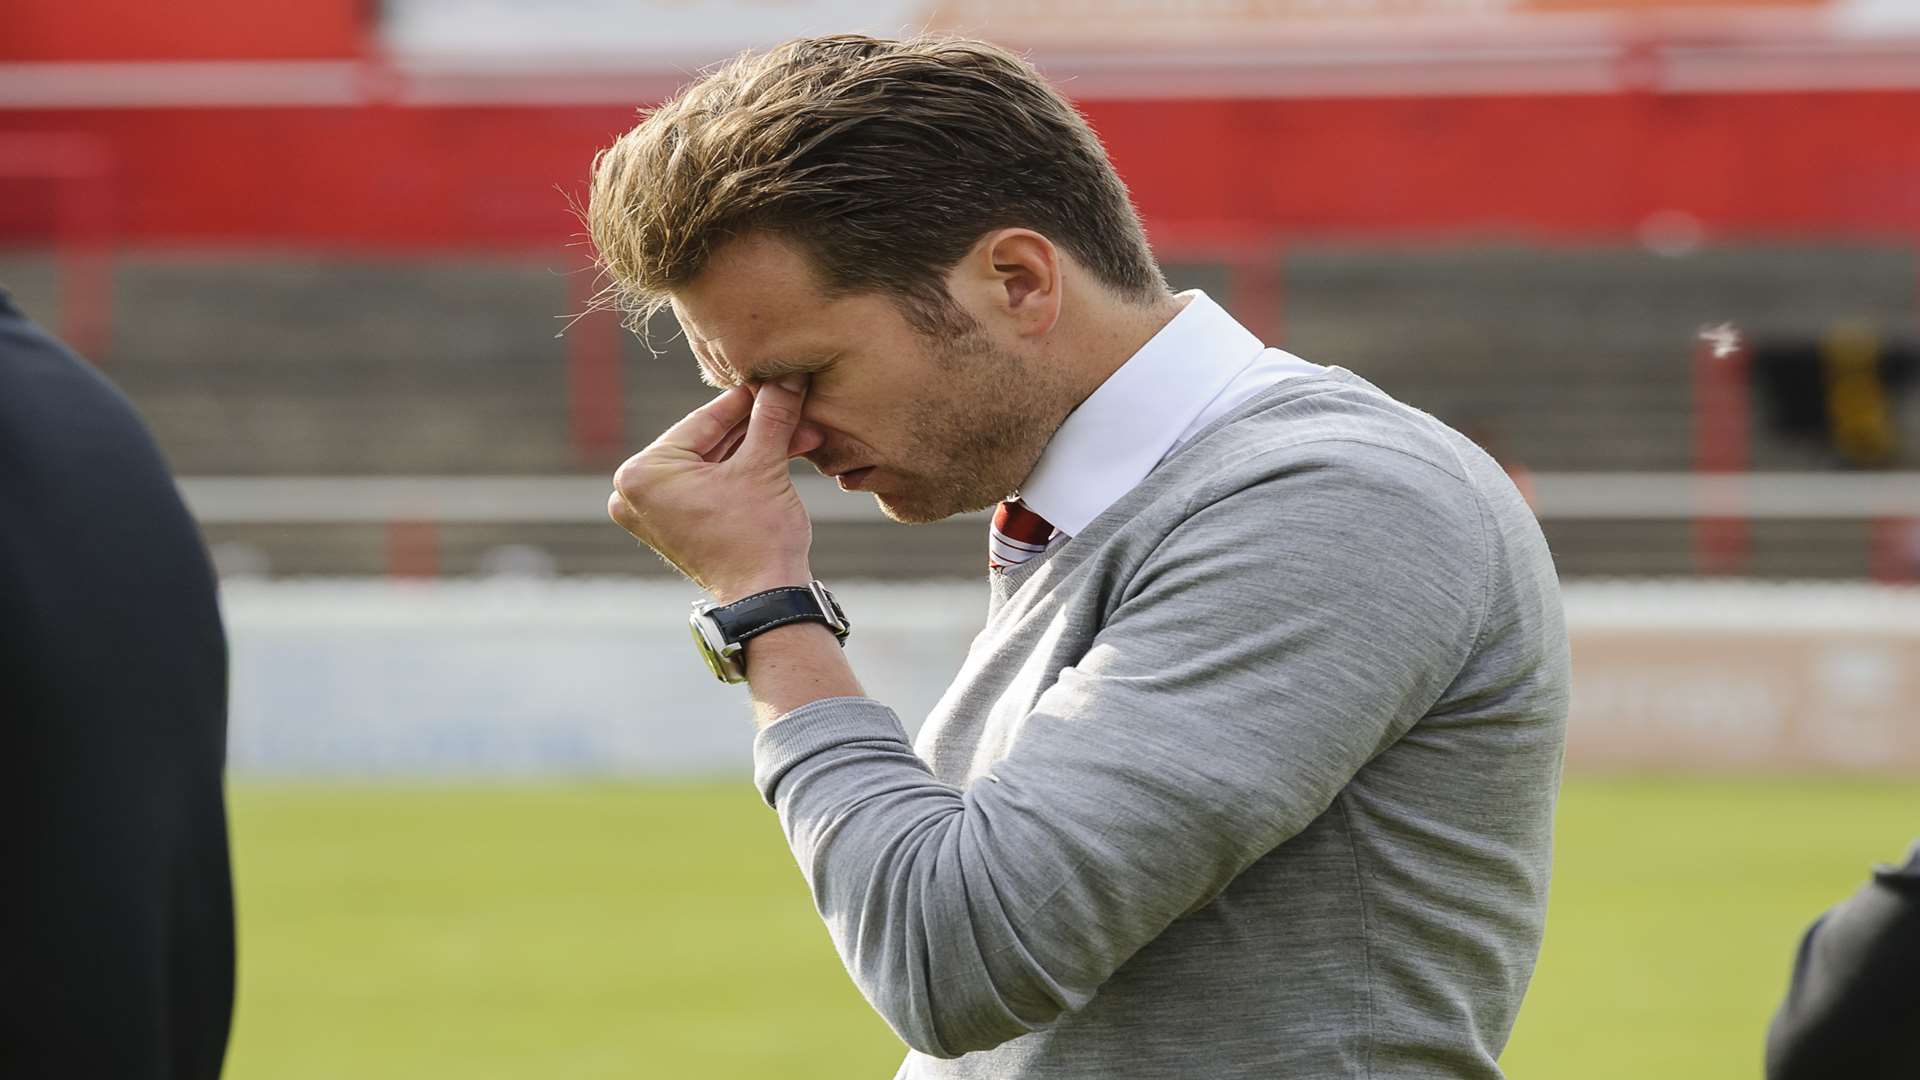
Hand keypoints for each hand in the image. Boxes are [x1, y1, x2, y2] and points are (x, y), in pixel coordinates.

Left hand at [608, 376, 826, 601]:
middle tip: (793, 404)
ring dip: (757, 449)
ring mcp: (651, 513)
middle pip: (708, 442)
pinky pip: (708, 485)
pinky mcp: (672, 527)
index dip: (748, 398)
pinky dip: (742, 473)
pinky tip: (782, 452)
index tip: (775, 378)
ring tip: (800, 434)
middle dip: (757, 428)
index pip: (703, 420)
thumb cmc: (757, 537)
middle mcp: (634, 492)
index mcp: (642, 474)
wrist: (766, 600)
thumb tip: (788, 377)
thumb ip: (772, 415)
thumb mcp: (764, 466)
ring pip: (713, 464)